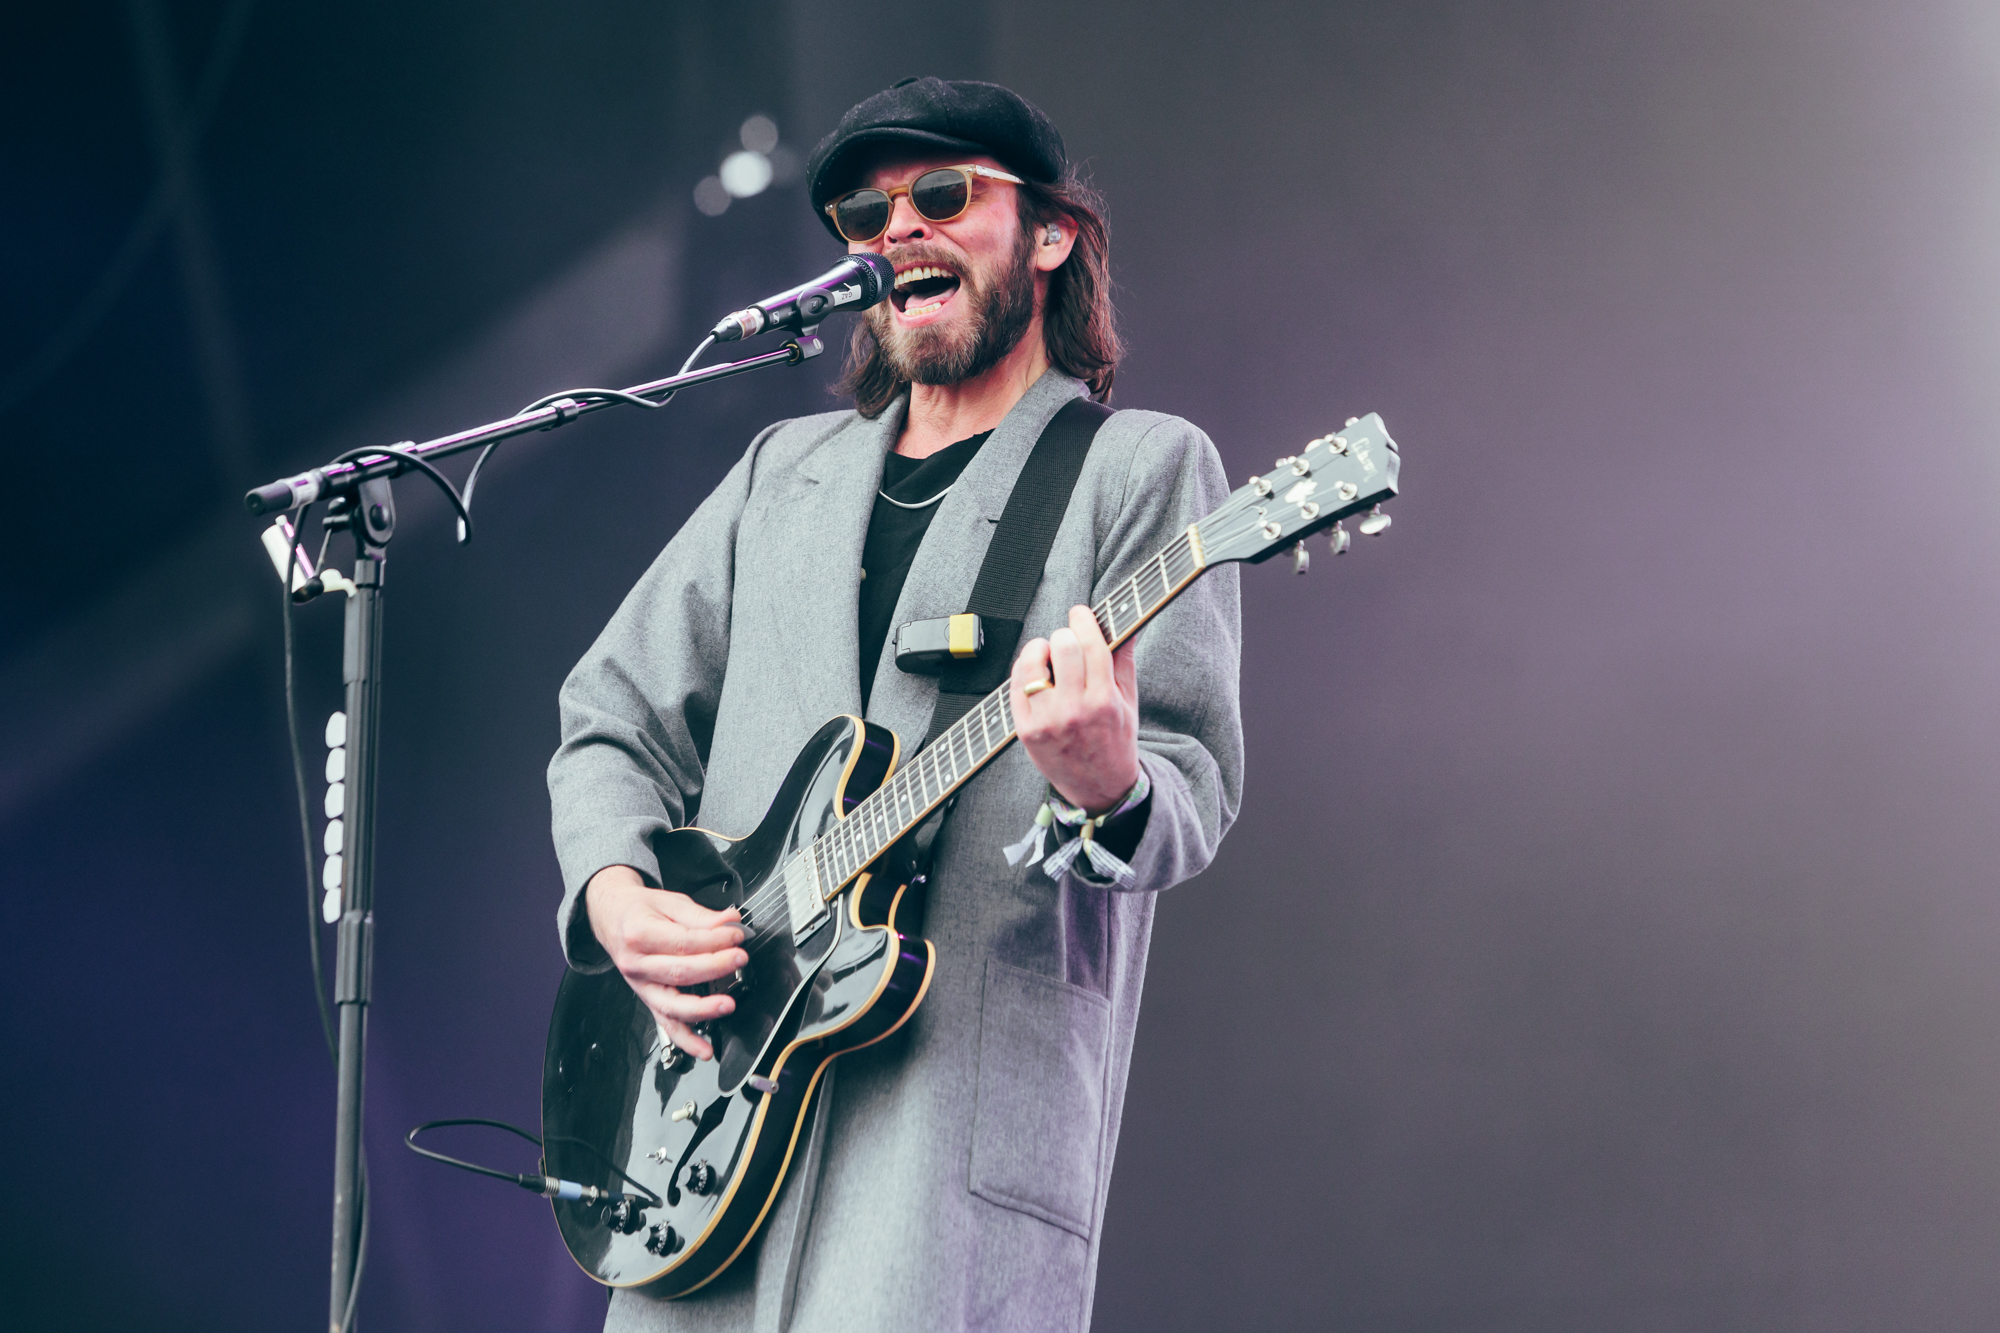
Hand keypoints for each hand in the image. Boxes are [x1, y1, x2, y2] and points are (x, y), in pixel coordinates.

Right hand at [584, 864, 747, 1060]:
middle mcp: (636, 964)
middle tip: (739, 958)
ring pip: (672, 1004)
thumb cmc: (638, 910)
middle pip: (680, 972)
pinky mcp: (648, 999)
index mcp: (640, 934)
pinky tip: (704, 1049)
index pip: (684, 942)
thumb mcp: (669, 902)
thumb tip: (730, 921)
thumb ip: (701, 916)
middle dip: (715, 967)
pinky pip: (666, 1024)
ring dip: (703, 1008)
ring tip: (727, 1005)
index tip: (736, 934)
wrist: (611, 917)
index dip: (715, 940)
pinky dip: (686, 1040)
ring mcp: (641, 986)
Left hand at [1009, 605, 1141, 814]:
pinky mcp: (1026, 731)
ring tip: (1047, 655)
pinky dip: (1023, 671)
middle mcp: (1075, 710)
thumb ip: (1123, 661)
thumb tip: (1126, 626)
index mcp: (1105, 701)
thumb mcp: (1128, 702)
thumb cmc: (1115, 742)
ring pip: (1033, 664)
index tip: (1080, 613)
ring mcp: (1048, 722)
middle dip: (1063, 635)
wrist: (1099, 789)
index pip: (1091, 644)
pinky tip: (1034, 672)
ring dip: (1039, 650)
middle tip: (1066, 641)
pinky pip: (1016, 686)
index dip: (1083, 620)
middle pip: (1062, 648)